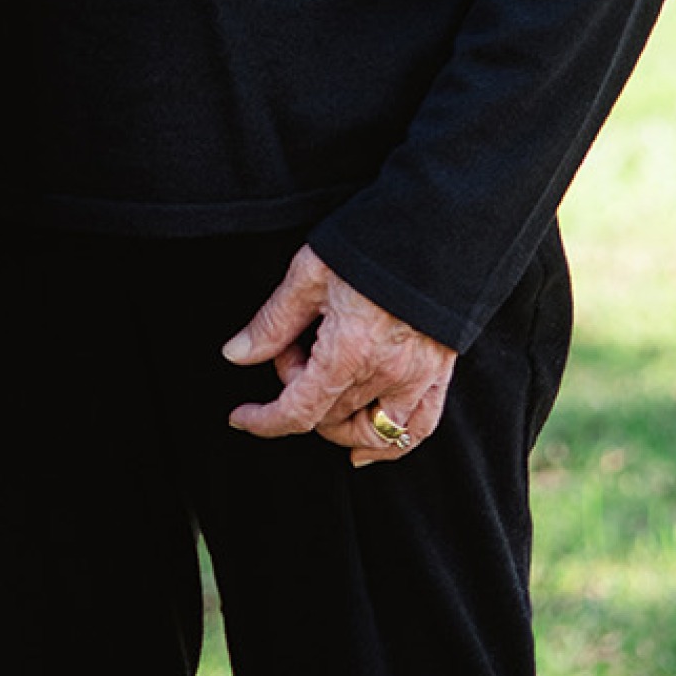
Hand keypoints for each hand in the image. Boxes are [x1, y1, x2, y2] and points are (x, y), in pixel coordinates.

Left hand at [221, 245, 455, 467]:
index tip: (241, 417)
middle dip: (297, 389)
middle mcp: (384, 374)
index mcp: (348, 351)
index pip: (299, 410)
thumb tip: (236, 354)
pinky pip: (417, 428)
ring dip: (336, 422)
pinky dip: (390, 445)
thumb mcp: (309, 275)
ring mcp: (416, 378)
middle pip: (327, 414)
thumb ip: (273, 321)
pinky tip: (364, 449)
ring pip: (369, 432)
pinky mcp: (438, 373)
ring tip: (321, 385)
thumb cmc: (370, 244)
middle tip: (294, 345)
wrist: (433, 225)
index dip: (264, 420)